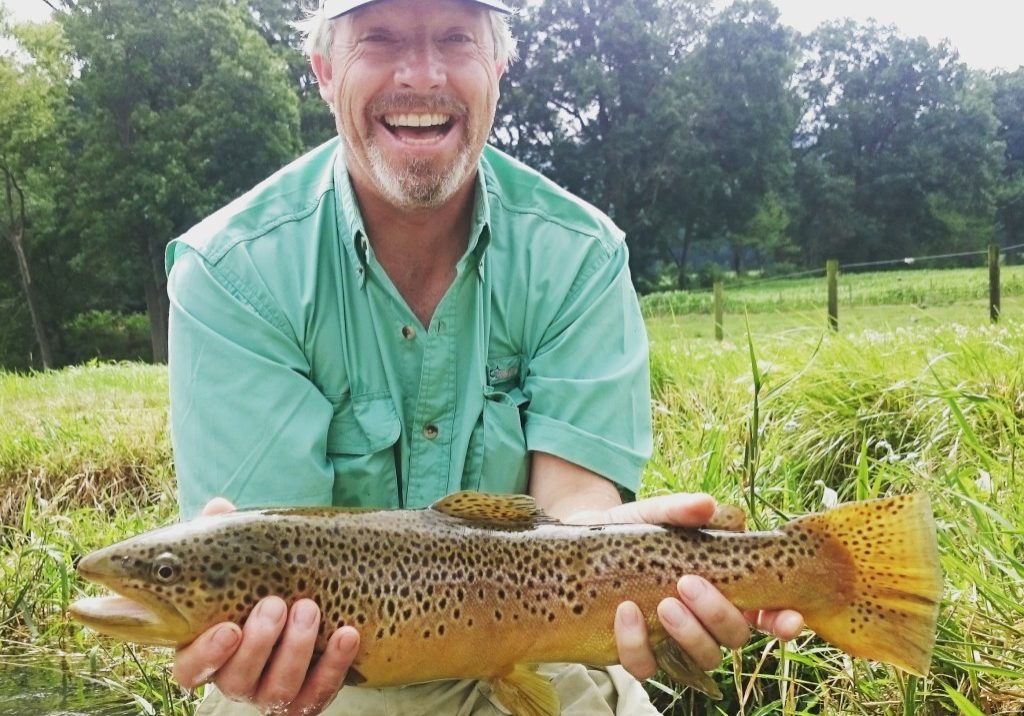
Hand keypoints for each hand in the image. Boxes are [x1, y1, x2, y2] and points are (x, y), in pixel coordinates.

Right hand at [171, 498, 360, 714]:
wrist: (317, 598)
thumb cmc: (264, 580)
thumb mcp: (245, 558)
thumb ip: (225, 537)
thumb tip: (217, 508)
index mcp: (208, 651)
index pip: (189, 670)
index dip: (206, 654)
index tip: (229, 626)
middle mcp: (237, 679)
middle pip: (236, 680)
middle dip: (259, 643)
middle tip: (276, 604)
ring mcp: (272, 692)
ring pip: (278, 689)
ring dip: (296, 649)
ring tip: (310, 608)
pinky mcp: (307, 699)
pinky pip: (318, 693)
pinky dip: (335, 665)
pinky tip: (347, 633)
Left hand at [571, 493, 803, 680]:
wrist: (582, 539)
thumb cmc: (632, 528)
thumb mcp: (654, 513)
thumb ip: (680, 510)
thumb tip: (708, 505)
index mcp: (722, 585)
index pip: (766, 612)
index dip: (783, 621)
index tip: (789, 617)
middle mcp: (704, 619)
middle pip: (734, 637)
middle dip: (719, 615)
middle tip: (688, 583)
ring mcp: (672, 640)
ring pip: (701, 658)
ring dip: (688, 634)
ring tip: (663, 603)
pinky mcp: (638, 651)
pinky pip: (647, 666)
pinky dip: (637, 644)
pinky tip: (625, 612)